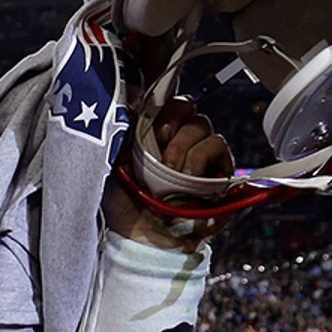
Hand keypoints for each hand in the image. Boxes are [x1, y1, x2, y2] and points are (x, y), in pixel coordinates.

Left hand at [102, 97, 232, 250]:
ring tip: (171, 175)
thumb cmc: (122, 202)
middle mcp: (184, 145)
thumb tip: (128, 94)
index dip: (165, 112)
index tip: (151, 132)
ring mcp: (204, 161)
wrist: (138, 237)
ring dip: (185, 149)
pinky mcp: (220, 177)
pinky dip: (201, 161)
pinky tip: (187, 181)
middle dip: (174, 132)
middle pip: (192, 112)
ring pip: (206, 128)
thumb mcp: (111, 160)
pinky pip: (220, 149)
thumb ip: (120, 127)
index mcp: (159, 136)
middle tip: (160, 158)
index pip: (173, 104)